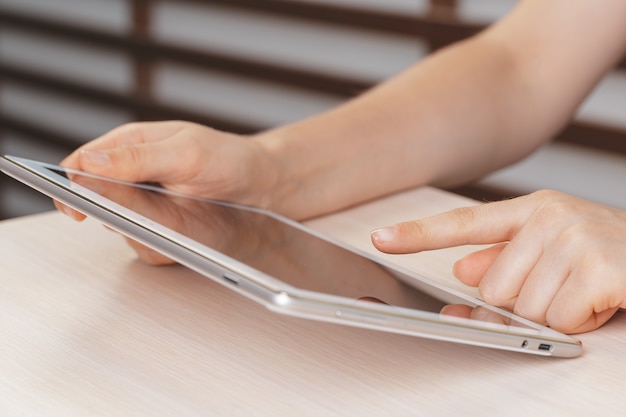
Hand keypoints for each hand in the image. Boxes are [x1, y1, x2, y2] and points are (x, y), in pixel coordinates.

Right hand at [57, 121, 279, 220]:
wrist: (262, 184)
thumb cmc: (229, 158)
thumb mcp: (187, 152)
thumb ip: (139, 157)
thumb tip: (89, 163)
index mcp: (131, 143)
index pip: (82, 163)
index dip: (70, 185)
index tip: (74, 207)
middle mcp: (133, 172)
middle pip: (95, 198)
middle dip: (111, 213)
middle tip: (140, 218)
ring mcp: (146, 200)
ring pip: (118, 223)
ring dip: (139, 228)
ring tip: (177, 217)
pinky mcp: (160, 223)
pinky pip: (143, 240)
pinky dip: (158, 241)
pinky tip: (183, 230)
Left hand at [371, 190, 625, 333]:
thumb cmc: (613, 256)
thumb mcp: (558, 250)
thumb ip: (506, 258)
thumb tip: (461, 269)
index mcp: (534, 210)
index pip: (463, 222)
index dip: (417, 233)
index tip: (381, 237)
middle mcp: (550, 216)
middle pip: (492, 289)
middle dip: (527, 303)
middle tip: (566, 288)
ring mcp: (575, 238)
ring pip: (524, 310)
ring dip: (556, 315)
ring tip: (587, 293)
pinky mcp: (598, 267)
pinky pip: (558, 320)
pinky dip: (580, 323)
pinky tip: (602, 302)